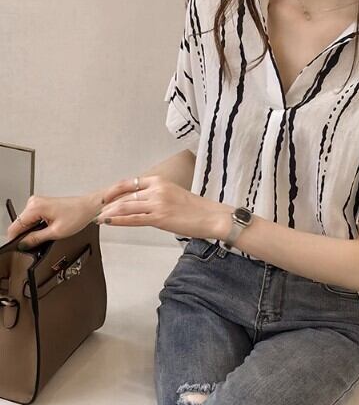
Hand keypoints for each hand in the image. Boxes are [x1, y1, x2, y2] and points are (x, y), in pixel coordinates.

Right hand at [5, 194, 101, 248]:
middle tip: (38, 243)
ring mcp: (38, 202)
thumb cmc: (78, 215)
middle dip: (26, 235)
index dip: (15, 239)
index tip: (18, 247)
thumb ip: (36, 239)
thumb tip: (24, 244)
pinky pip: (34, 218)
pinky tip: (48, 229)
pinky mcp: (43, 205)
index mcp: (35, 207)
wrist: (89, 207)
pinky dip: (38, 225)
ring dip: (33, 230)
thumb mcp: (56, 232)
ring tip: (48, 234)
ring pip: (27, 221)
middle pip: (21, 224)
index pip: (15, 226)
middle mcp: (34, 202)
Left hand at [95, 175, 233, 238]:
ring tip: (100, 219)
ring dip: (110, 213)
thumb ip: (158, 196)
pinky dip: (119, 221)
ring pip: (126, 207)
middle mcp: (157, 189)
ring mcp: (158, 203)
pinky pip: (134, 219)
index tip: (106, 197)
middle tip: (98, 210)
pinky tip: (109, 223)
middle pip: (125, 195)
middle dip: (109, 204)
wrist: (212, 217)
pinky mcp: (160, 218)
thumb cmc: (198, 209)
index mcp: (160, 181)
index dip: (115, 190)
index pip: (130, 183)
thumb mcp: (175, 195)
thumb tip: (144, 204)